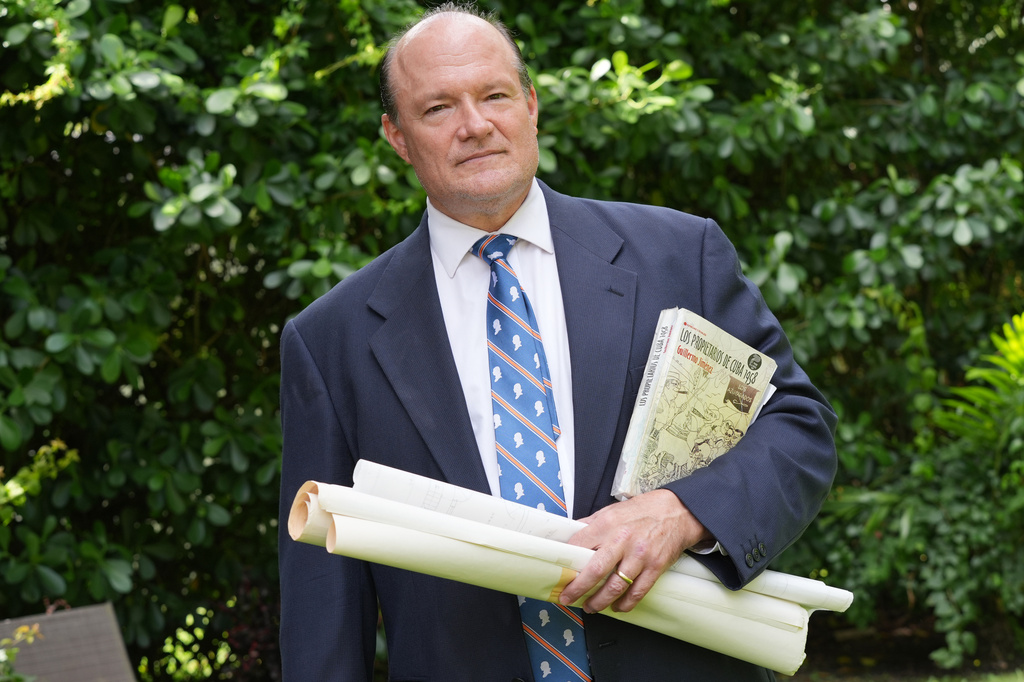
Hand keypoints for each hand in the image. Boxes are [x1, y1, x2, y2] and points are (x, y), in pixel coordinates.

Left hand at [559, 489, 710, 613]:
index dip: (566, 562)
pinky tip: (617, 607)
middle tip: (567, 598)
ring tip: (591, 607)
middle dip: (577, 588)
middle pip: (594, 570)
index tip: (558, 574)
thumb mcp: (612, 511)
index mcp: (607, 524)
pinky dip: (625, 604)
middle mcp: (622, 540)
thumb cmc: (642, 511)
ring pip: (615, 586)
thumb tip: (570, 537)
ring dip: (599, 601)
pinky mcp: (655, 567)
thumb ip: (591, 524)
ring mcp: (640, 555)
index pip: (579, 545)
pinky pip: (637, 592)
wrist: (677, 511)